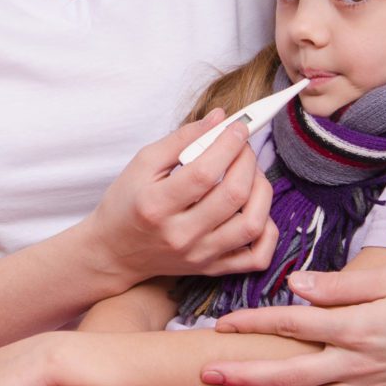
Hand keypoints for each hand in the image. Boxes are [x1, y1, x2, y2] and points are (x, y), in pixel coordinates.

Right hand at [75, 112, 278, 290]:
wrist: (115, 251)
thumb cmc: (127, 203)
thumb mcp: (142, 164)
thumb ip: (181, 139)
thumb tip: (219, 117)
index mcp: (156, 205)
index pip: (203, 172)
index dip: (227, 145)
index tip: (238, 127)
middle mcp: (180, 235)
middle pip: (233, 195)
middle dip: (247, 161)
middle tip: (242, 146)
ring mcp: (199, 255)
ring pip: (252, 224)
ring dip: (262, 190)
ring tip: (252, 174)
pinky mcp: (212, 268)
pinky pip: (257, 257)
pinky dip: (269, 232)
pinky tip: (258, 209)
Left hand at [203, 264, 385, 385]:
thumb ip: (339, 286)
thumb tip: (294, 285)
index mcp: (357, 328)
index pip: (292, 325)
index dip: (253, 323)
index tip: (221, 325)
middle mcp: (359, 363)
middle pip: (290, 375)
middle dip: (244, 378)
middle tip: (207, 377)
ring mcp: (370, 385)